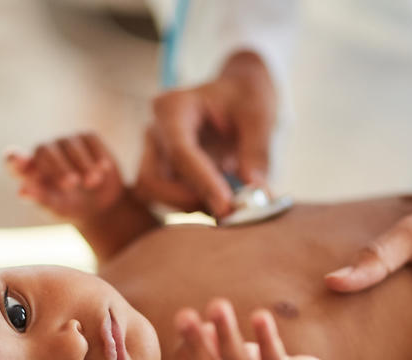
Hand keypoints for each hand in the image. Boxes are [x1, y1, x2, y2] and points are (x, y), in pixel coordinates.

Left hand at [6, 132, 123, 223]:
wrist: (101, 207)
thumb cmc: (70, 208)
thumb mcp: (56, 208)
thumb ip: (40, 199)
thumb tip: (22, 192)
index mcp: (29, 172)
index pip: (13, 161)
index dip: (15, 159)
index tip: (19, 162)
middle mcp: (44, 152)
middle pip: (44, 150)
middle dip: (58, 167)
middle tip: (71, 184)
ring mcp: (65, 143)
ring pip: (70, 144)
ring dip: (82, 163)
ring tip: (92, 183)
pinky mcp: (87, 138)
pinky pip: (90, 139)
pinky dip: (96, 155)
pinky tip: (102, 169)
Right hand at [135, 51, 275, 217]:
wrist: (238, 96)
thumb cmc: (245, 98)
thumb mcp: (259, 115)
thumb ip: (257, 150)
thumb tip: (255, 189)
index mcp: (174, 108)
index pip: (180, 152)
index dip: (202, 182)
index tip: (227, 206)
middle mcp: (156, 131)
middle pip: (152, 180)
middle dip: (185, 201)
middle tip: (226, 211)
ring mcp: (155, 154)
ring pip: (154, 194)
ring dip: (188, 207)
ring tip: (227, 207)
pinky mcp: (162, 174)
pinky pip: (165, 200)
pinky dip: (190, 208)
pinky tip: (218, 205)